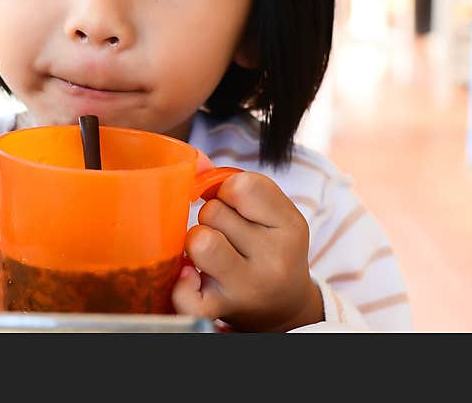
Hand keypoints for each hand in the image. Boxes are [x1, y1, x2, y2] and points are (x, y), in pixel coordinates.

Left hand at [172, 171, 322, 331]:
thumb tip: (195, 160)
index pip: (241, 186)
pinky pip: (186, 295)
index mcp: (290, 226)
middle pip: (213, 212)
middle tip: (226, 234)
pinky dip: (181, 286)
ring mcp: (247, 287)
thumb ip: (235, 181)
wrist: (283, 308)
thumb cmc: (268, 247)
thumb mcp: (271, 212)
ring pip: (198, 241)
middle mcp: (274, 259)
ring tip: (210, 253)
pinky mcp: (220, 310)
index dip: (228, 191)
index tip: (236, 207)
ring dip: (196, 241)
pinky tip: (191, 278)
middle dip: (211, 217)